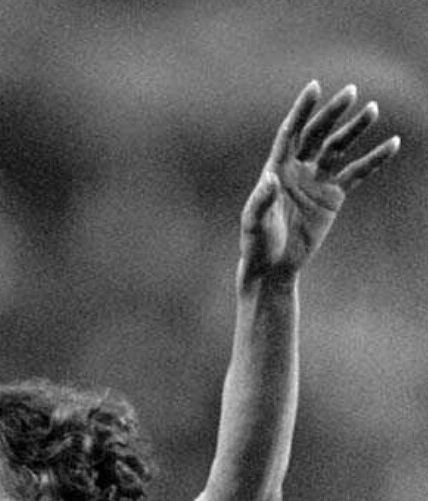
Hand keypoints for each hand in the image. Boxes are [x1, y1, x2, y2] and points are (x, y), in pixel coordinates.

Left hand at [240, 81, 399, 282]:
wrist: (273, 267)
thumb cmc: (257, 244)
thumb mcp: (254, 223)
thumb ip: (261, 200)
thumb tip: (270, 177)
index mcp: (276, 168)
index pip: (290, 132)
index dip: (301, 110)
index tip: (314, 87)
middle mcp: (298, 168)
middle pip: (317, 133)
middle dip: (333, 113)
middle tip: (350, 92)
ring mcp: (317, 180)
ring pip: (339, 148)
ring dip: (355, 129)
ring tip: (372, 109)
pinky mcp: (333, 195)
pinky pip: (357, 173)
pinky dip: (374, 159)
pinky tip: (392, 144)